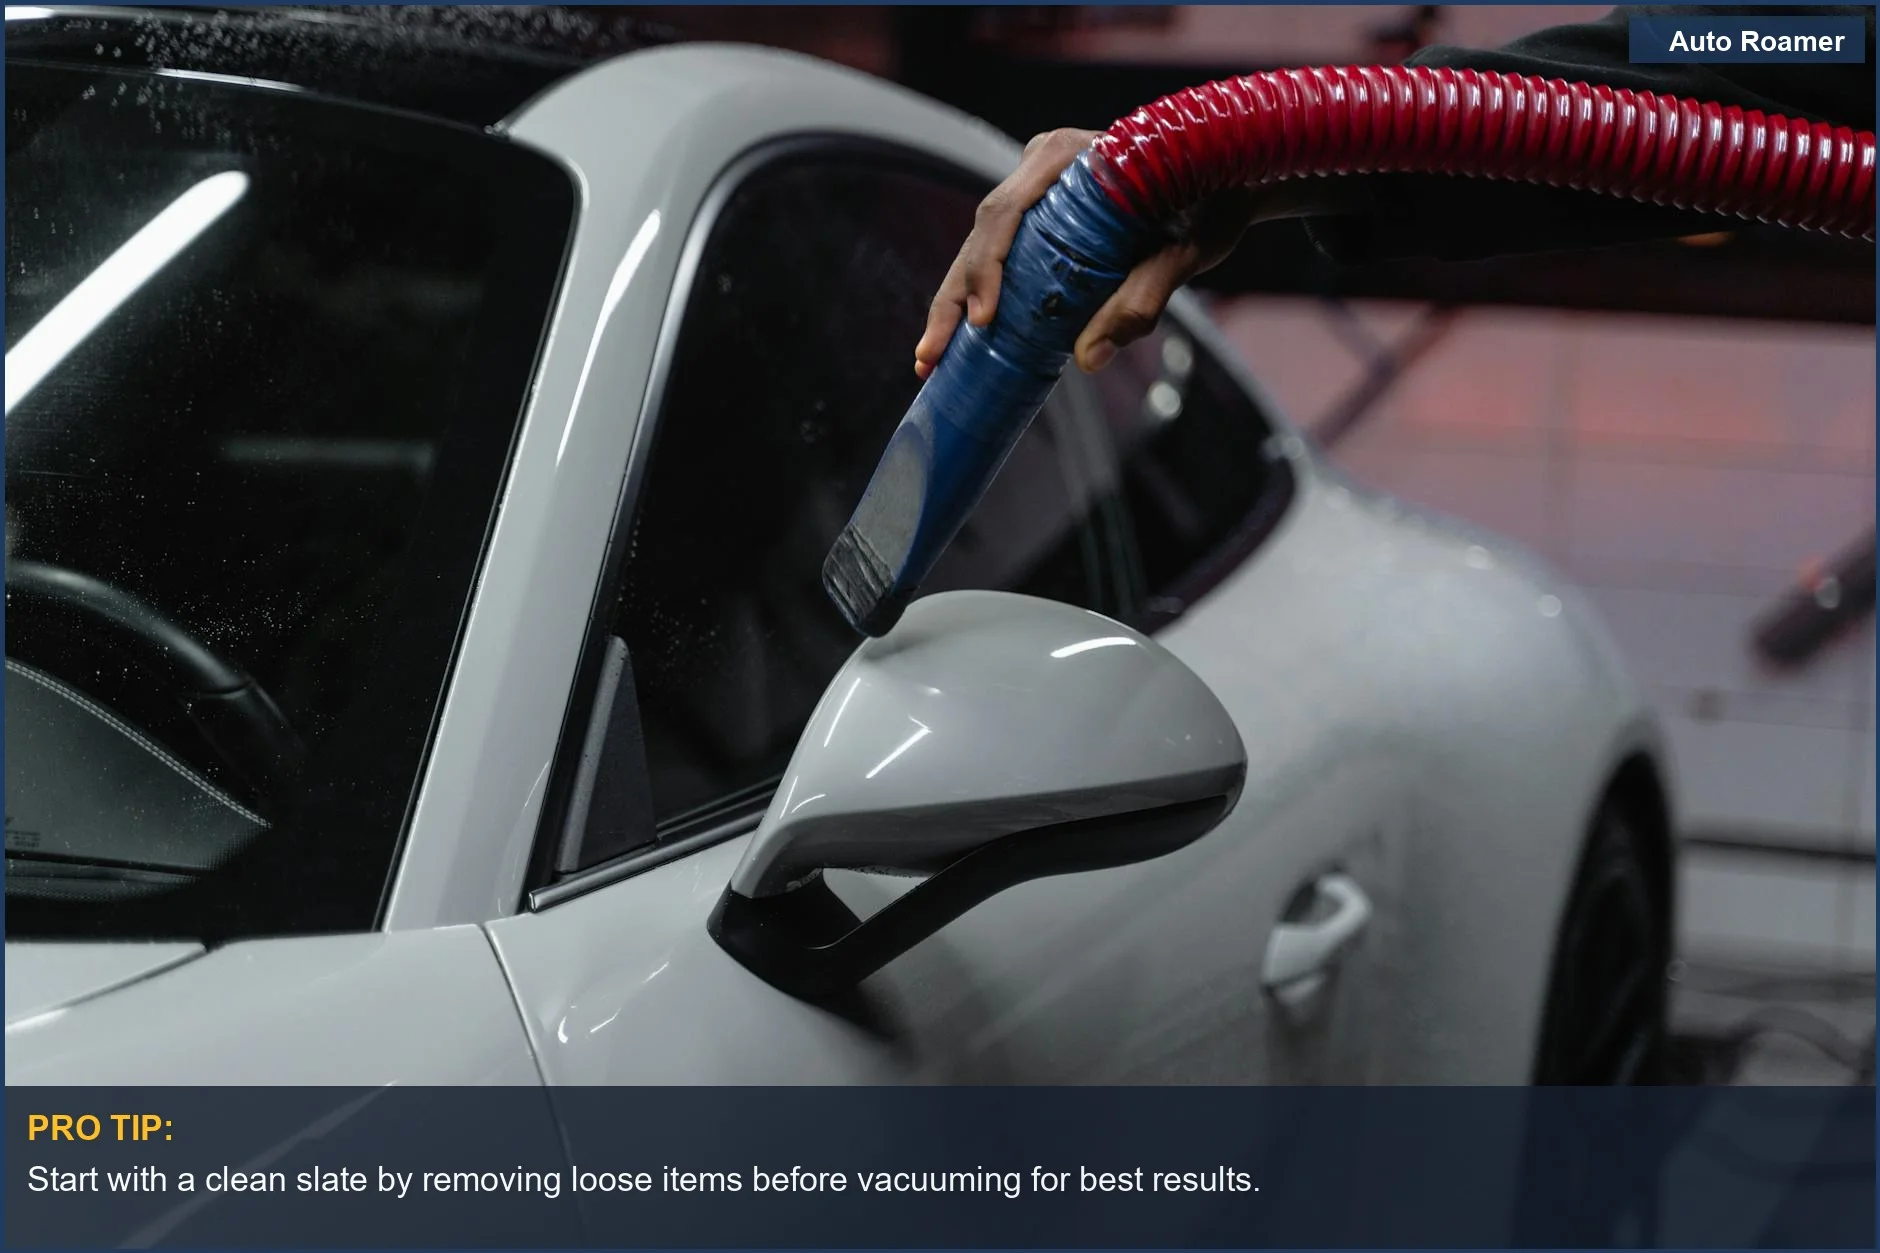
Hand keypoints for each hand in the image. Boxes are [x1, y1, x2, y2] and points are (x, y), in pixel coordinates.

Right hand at [914, 128, 1264, 378]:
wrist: (1227, 178)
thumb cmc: (1209, 204)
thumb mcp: (1183, 252)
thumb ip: (1141, 298)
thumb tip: (1088, 359)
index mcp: (1068, 155)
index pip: (1006, 211)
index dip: (985, 267)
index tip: (982, 318)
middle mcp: (1042, 165)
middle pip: (982, 232)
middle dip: (953, 298)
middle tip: (931, 356)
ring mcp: (1036, 189)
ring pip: (980, 247)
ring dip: (953, 303)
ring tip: (930, 360)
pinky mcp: (1039, 216)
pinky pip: (998, 255)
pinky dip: (976, 297)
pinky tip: (956, 339)